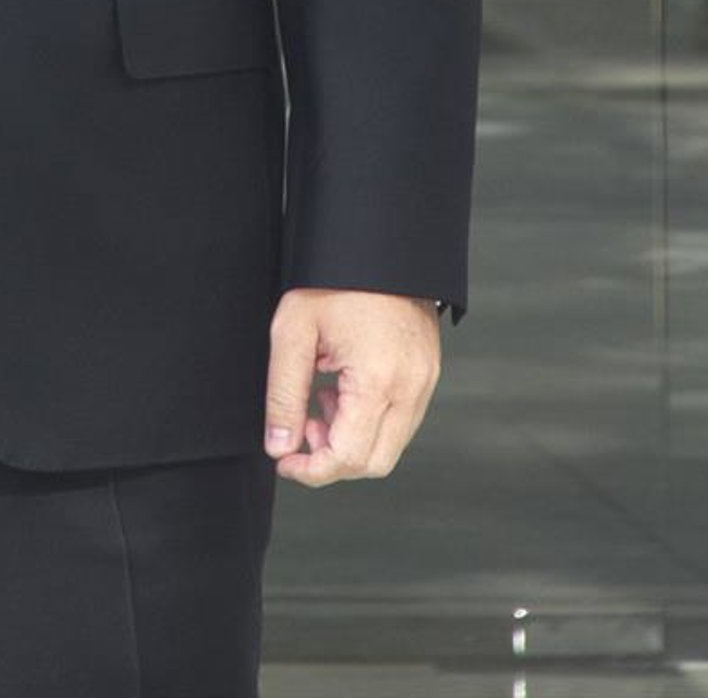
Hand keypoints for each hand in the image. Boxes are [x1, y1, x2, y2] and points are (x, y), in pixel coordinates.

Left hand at [263, 288, 441, 486]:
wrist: (376, 236)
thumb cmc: (332, 277)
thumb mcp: (293, 331)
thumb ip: (283, 395)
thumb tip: (279, 447)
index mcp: (378, 379)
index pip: (348, 457)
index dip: (311, 471)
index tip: (284, 460)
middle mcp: (411, 387)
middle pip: (375, 462)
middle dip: (332, 458)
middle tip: (303, 424)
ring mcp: (425, 380)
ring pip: (391, 445)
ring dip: (351, 439)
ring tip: (321, 397)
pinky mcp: (428, 371)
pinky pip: (401, 419)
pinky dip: (369, 420)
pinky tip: (343, 388)